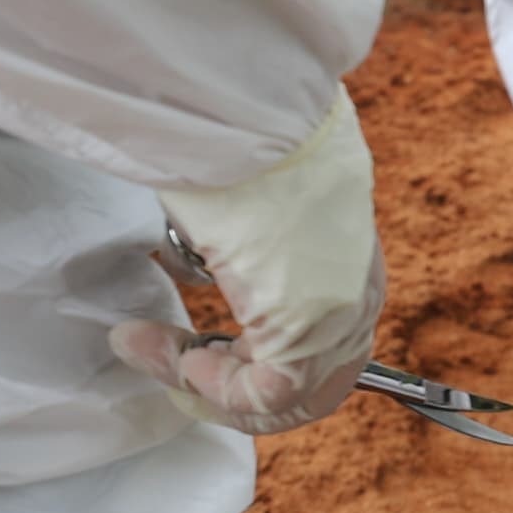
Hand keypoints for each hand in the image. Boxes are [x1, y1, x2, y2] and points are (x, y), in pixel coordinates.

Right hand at [113, 91, 383, 434]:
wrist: (251, 114)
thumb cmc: (241, 142)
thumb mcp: (249, 205)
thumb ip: (239, 249)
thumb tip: (200, 269)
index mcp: (351, 264)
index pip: (320, 351)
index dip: (251, 365)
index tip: (190, 350)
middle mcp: (357, 297)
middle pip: (310, 390)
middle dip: (231, 392)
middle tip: (171, 370)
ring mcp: (340, 317)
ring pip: (288, 398)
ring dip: (212, 389)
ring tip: (155, 354)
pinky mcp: (312, 330)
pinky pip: (264, 393)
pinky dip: (212, 386)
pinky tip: (176, 354)